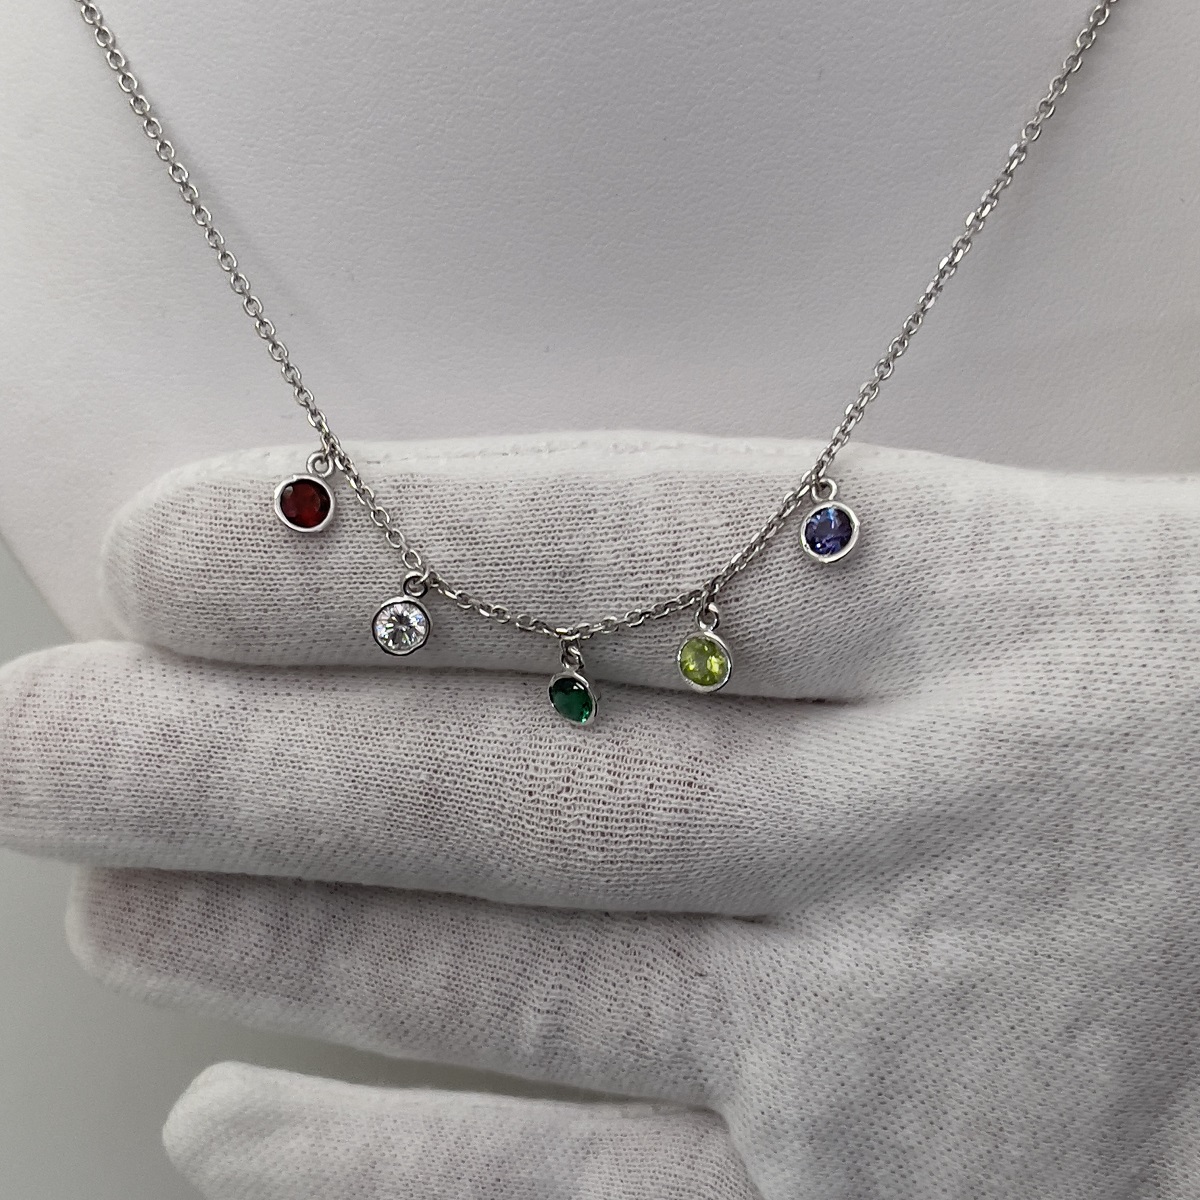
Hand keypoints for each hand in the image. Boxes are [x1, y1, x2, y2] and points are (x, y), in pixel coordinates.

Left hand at [2, 432, 1196, 1198]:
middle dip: (231, 757)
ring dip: (273, 935)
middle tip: (35, 727)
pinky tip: (224, 1131)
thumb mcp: (1046, 578)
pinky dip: (383, 1169)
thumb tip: (542, 584)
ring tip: (103, 879)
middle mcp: (927, 830)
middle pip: (506, 775)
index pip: (602, 554)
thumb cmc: (1193, 707)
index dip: (359, 549)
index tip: (167, 546)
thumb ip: (816, 582)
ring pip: (512, 982)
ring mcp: (905, 1056)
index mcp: (979, 606)